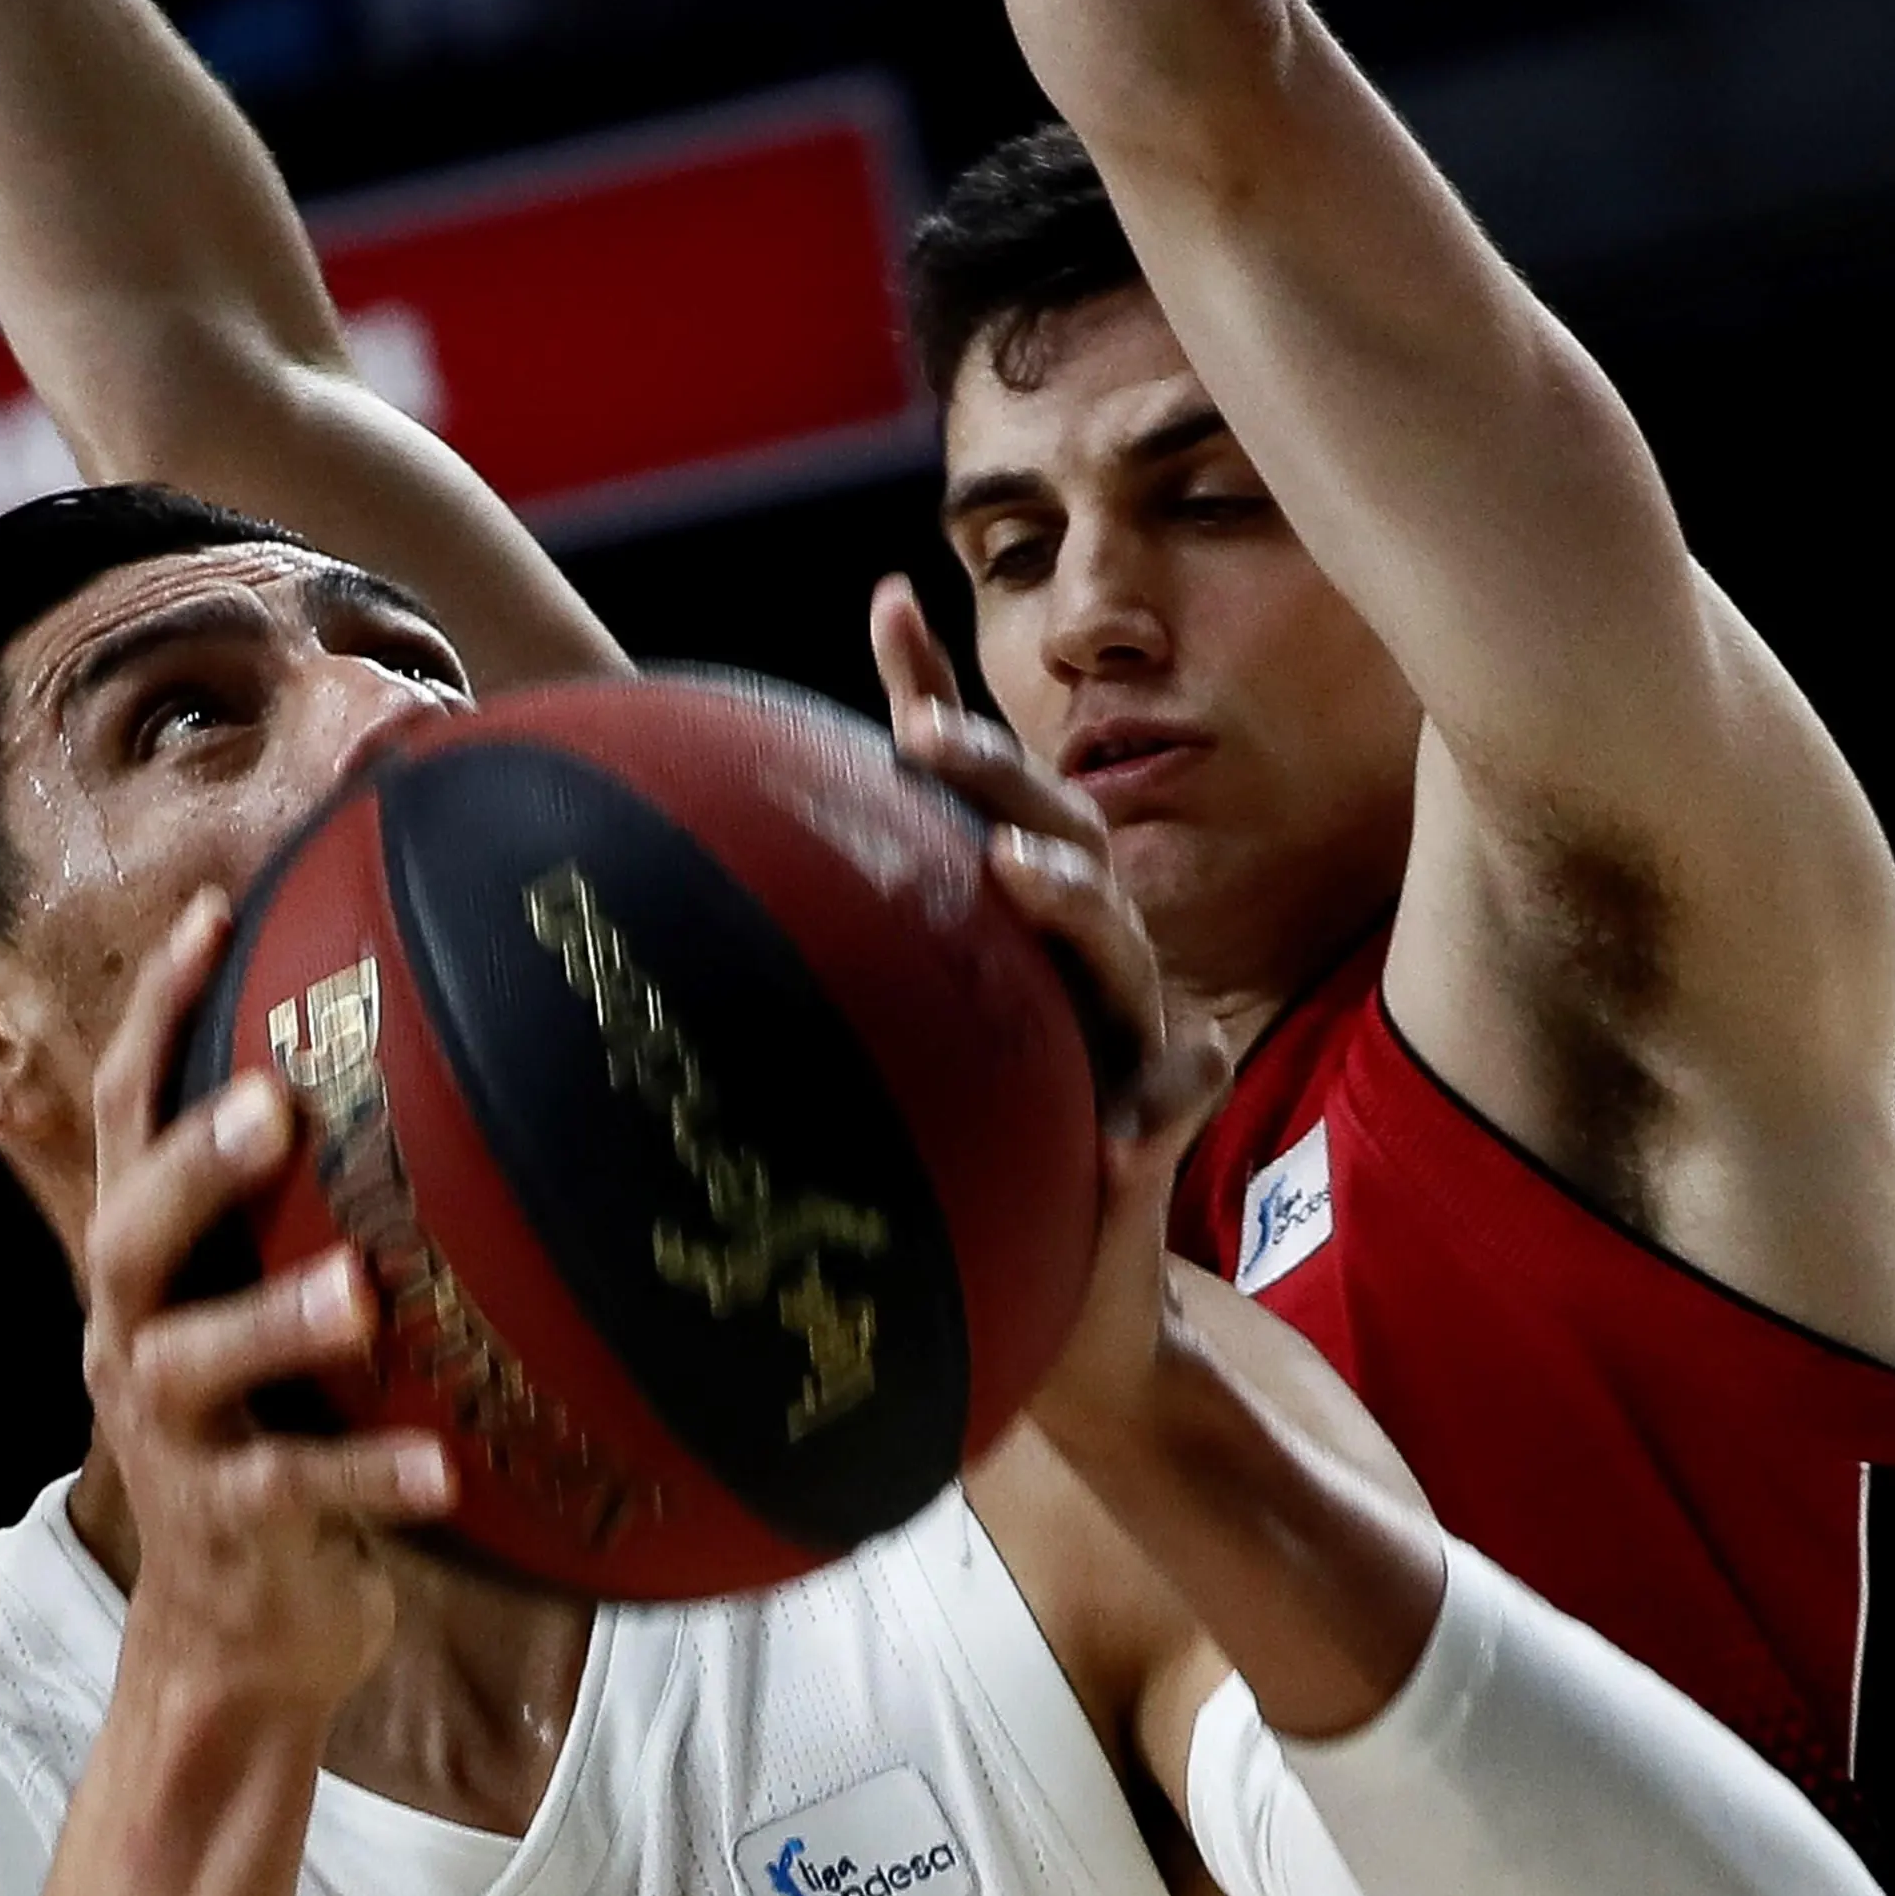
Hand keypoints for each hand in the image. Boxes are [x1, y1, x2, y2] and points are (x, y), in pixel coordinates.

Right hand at [78, 892, 457, 1718]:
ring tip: (356, 1294)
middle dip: (197, 1161)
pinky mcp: (226, 1522)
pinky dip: (367, 1477)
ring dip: (274, 1320)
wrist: (239, 1629)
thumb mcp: (284, 1310)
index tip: (213, 913)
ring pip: (196, 1357)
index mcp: (146, 1259)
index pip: (126, 1112)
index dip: (157, 1013)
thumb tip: (466, 1072)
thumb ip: (329, 1210)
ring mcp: (169, 1429)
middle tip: (273, 1106)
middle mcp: (133, 1327)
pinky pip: (292, 1491)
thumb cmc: (289, 1430)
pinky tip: (442, 1465)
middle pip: (136, 1224)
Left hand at [870, 577, 1232, 1439]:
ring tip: (1014, 882)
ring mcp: (1128, 1022)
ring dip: (1068, 904)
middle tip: (922, 741)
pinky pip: (1177, 1088)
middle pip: (1057, 828)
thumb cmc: (964, 1133)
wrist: (1053, 1290)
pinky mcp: (1158, 1113)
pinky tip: (1109, 1134)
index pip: (980, 781)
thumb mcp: (891, 1029)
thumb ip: (838, 927)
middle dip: (997, 776)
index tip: (883, 604)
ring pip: (1118, 941)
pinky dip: (1148, 1100)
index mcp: (1014, 909)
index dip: (938, 686)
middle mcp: (1079, 946)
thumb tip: (717, 840)